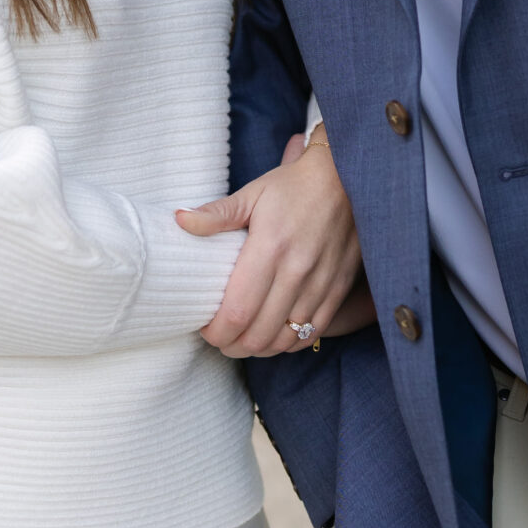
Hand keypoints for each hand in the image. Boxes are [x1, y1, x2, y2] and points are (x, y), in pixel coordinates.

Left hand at [177, 129, 363, 357]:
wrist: (347, 177)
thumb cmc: (294, 186)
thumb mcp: (253, 193)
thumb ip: (217, 214)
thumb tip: (179, 220)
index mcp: (270, 247)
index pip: (237, 312)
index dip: (216, 332)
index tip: (205, 329)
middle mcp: (297, 270)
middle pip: (258, 334)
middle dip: (232, 345)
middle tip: (220, 339)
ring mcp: (321, 283)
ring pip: (285, 339)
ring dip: (259, 349)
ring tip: (243, 341)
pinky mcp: (339, 288)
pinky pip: (313, 332)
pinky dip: (290, 343)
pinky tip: (275, 336)